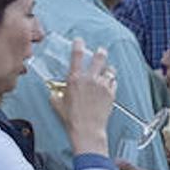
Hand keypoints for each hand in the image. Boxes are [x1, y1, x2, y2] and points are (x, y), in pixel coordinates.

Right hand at [48, 40, 115, 156]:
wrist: (87, 129)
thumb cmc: (71, 117)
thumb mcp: (57, 103)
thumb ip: (56, 93)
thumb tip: (55, 90)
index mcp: (75, 79)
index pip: (77, 56)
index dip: (78, 45)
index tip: (79, 41)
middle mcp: (90, 79)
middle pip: (99, 58)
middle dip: (100, 52)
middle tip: (100, 51)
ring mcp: (102, 86)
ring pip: (110, 70)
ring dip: (107, 69)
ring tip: (106, 71)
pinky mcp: (111, 94)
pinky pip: (114, 82)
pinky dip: (111, 82)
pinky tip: (108, 84)